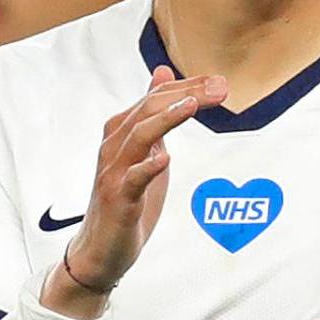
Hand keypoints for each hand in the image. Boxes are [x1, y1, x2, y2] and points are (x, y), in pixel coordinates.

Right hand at [40, 66, 227, 317]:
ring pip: (138, 136)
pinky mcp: (117, 200)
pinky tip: (165, 159)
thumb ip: (154, 113)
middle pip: (148, 110)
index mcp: (123, 131)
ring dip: (166, 118)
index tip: (219, 81)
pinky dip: (147, 167)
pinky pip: (131, 180)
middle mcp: (115, 146)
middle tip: (219, 88)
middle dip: (185, 95)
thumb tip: (163, 71)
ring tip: (193, 106)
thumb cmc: (126, 196)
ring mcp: (114, 173)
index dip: (187, 86)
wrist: (100, 249)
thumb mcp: (145, 148)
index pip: (155, 97)